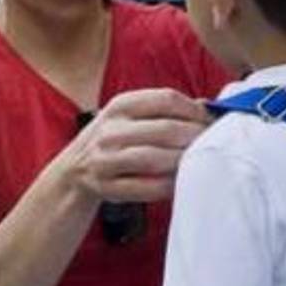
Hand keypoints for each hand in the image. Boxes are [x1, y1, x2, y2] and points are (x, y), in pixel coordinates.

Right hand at [61, 88, 212, 202]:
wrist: (73, 171)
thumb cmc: (114, 140)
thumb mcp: (130, 116)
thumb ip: (164, 109)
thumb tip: (207, 105)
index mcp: (120, 105)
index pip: (166, 99)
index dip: (194, 110)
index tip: (210, 120)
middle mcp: (110, 130)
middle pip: (165, 129)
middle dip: (195, 137)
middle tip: (213, 143)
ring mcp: (105, 159)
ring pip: (155, 158)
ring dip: (183, 161)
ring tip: (199, 162)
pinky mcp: (106, 187)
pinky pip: (146, 187)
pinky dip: (169, 185)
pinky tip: (180, 182)